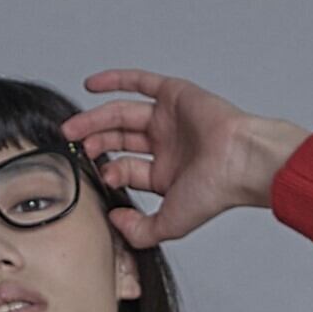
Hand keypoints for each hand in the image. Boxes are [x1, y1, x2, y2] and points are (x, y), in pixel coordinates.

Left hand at [60, 72, 311, 246]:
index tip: (102, 177)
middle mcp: (166, 145)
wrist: (239, 161)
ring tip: (73, 127)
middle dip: (96, 143)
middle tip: (77, 146)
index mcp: (166, 175)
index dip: (110, 172)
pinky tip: (91, 85)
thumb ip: (139, 230)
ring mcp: (169, 119)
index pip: (127, 170)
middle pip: (120, 140)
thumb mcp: (169, 225)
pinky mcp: (173, 95)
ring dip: (96, 118)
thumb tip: (114, 220)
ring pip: (123, 113)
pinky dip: (115, 81)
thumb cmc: (213, 192)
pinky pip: (139, 82)